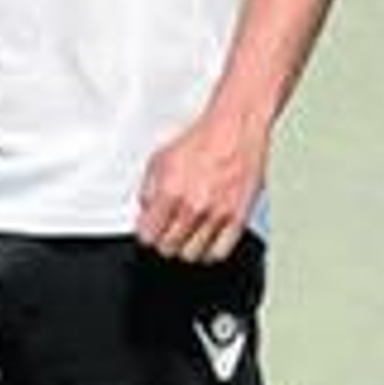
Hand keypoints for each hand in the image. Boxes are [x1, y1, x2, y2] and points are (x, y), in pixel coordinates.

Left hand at [136, 106, 268, 263]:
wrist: (236, 129)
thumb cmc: (202, 140)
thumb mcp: (160, 159)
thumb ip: (148, 190)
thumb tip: (146, 213)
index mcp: (170, 192)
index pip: (147, 236)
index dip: (147, 234)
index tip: (151, 230)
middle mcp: (193, 207)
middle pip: (168, 249)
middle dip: (165, 241)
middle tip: (169, 230)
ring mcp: (216, 215)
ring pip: (192, 255)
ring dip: (186, 247)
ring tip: (188, 234)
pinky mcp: (237, 219)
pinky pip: (218, 253)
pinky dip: (210, 251)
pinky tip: (206, 239)